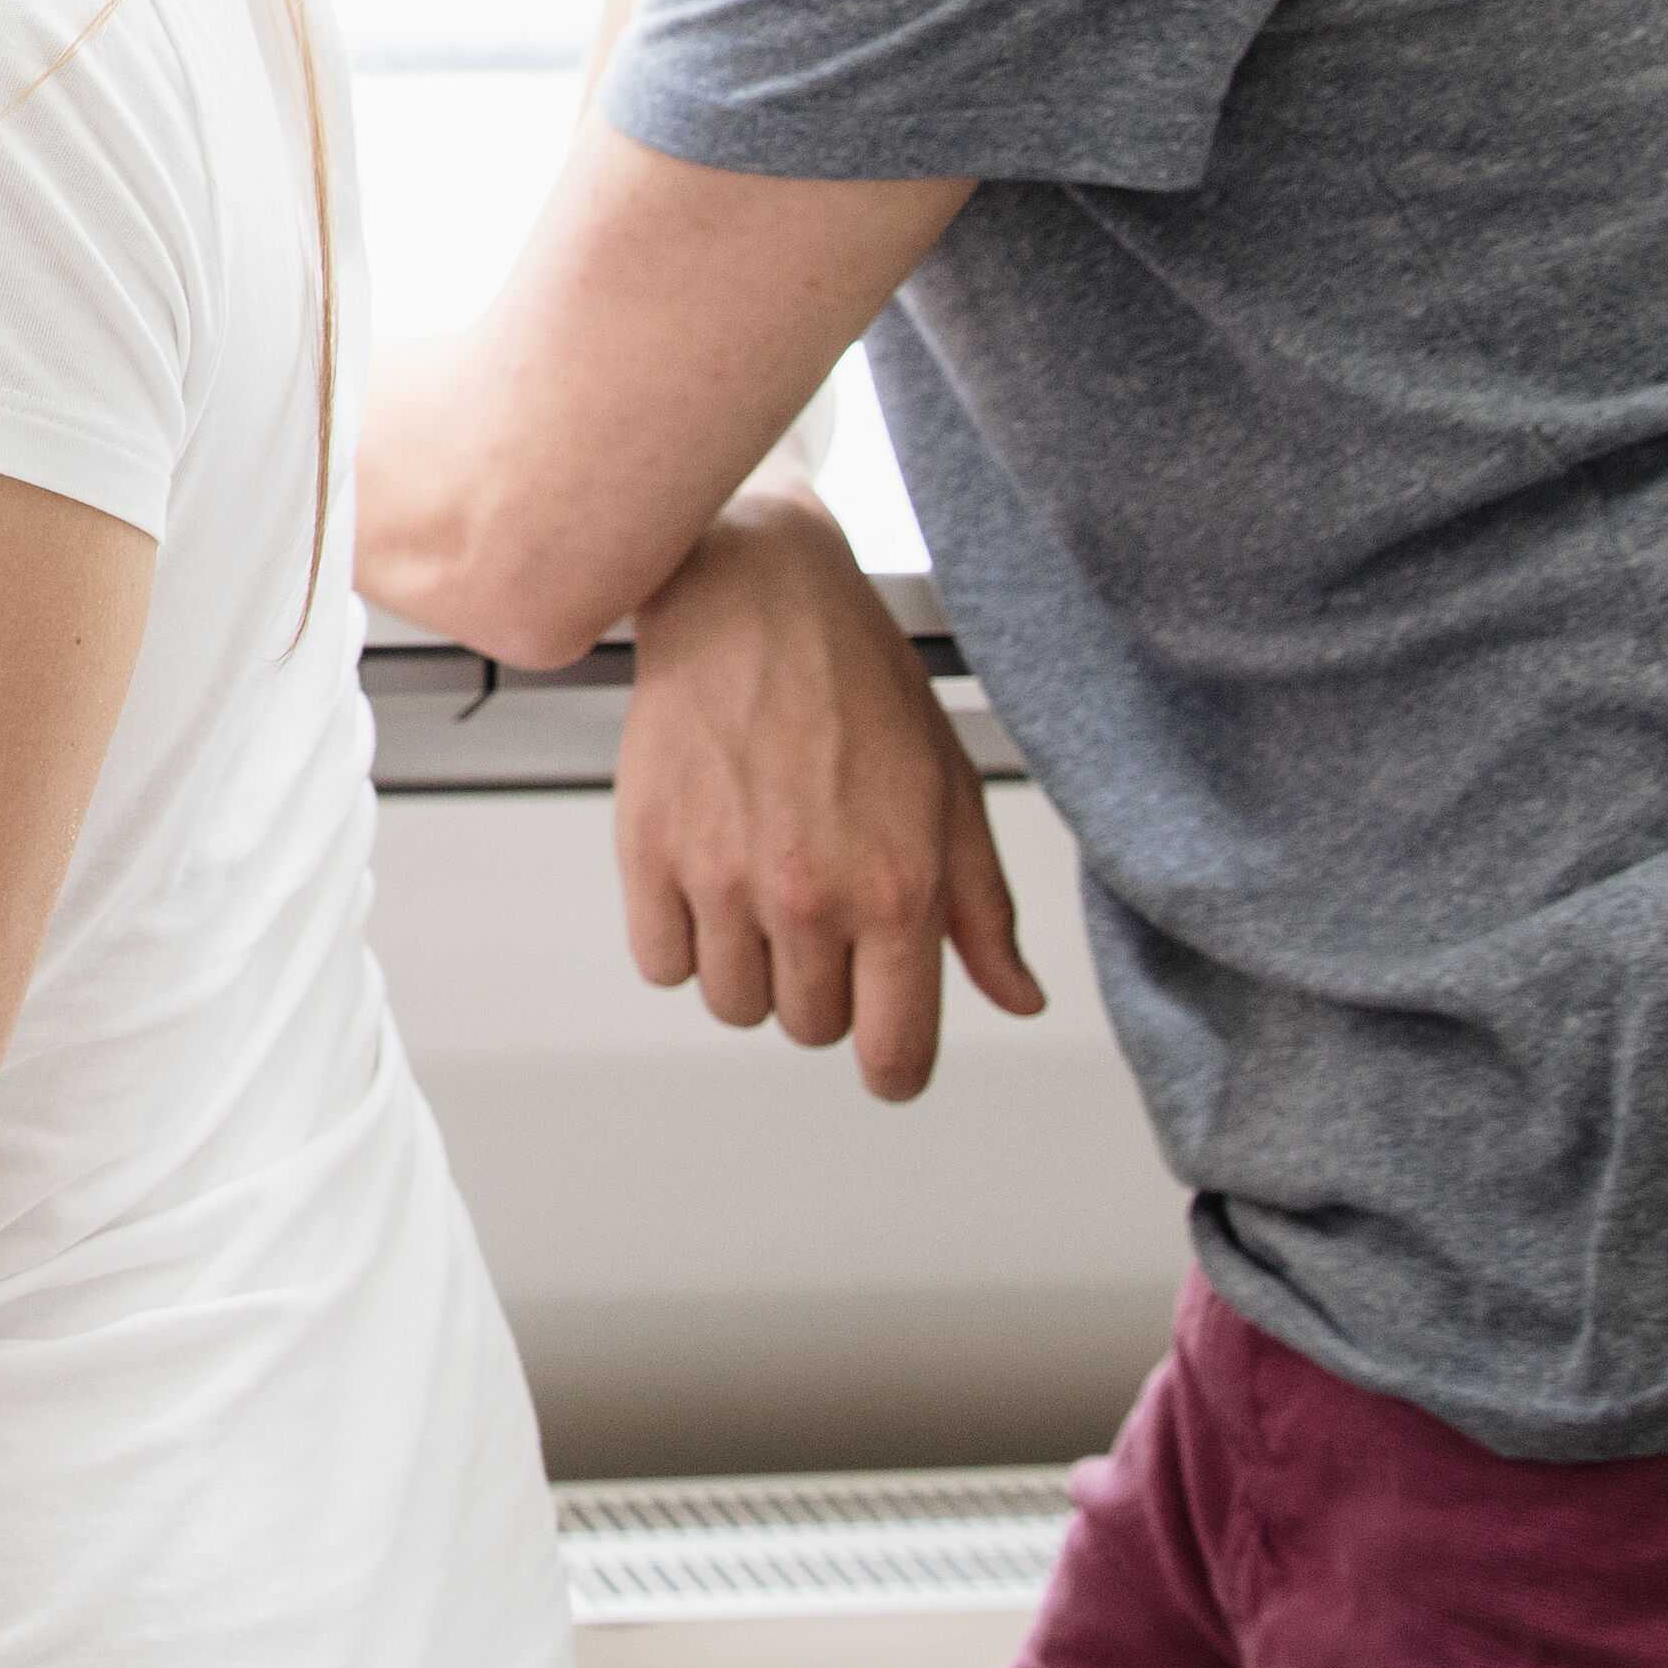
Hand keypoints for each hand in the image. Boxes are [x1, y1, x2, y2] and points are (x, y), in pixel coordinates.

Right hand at [616, 496, 1042, 1102]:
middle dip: (823, 992)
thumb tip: (1017, 998)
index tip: (886, 1057)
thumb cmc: (857, 682)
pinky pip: (660, 962)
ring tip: (763, 894)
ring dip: (751, 968)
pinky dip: (682, 941)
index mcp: (899, 889)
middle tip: (823, 917)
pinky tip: (708, 882)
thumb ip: (983, 911)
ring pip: (733, 1003)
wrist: (752, 597)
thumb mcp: (949, 792)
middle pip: (808, 1030)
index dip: (895, 1069)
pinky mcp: (649, 853)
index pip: (895, 1053)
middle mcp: (811, 896)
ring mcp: (723, 878)